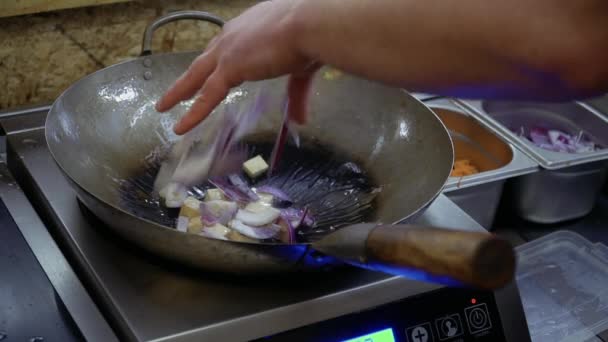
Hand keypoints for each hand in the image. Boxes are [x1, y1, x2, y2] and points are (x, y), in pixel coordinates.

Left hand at [156, 0, 318, 134]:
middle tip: (177, 91)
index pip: (227, 47)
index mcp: (250, 27)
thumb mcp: (300, 68)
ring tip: (165, 105)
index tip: (212, 69)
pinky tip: (181, 127)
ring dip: (180, 91)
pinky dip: (193, 112)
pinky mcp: (229, 67)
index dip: (217, 61)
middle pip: (205, 60)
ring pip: (197, 75)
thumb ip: (296, 95)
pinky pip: (206, 95)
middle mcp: (234, 35)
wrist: (310, 23)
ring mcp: (228, 51)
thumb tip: (299, 121)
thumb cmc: (310, 35)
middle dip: (191, 76)